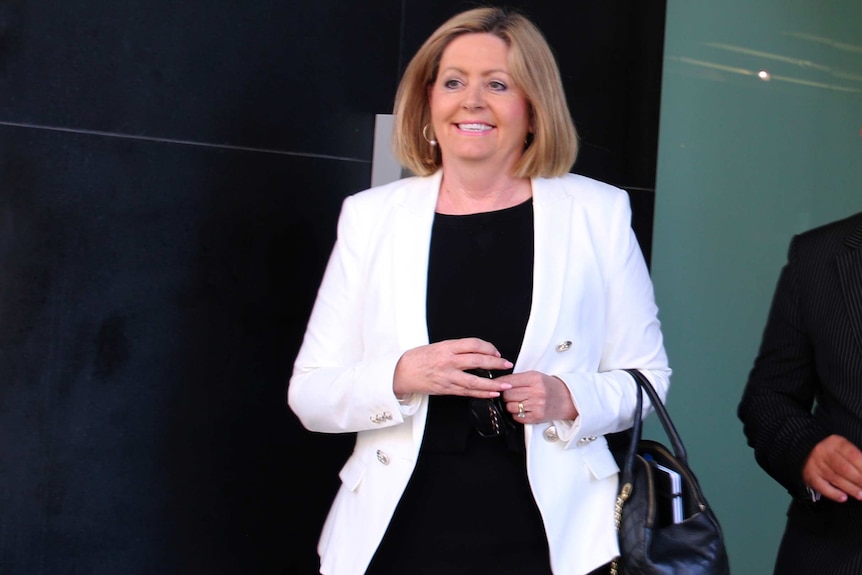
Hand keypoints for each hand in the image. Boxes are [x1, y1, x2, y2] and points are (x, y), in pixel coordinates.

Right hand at [393, 338, 512, 397]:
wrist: (401, 372)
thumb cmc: (418, 358)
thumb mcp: (437, 347)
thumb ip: (456, 349)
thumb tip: (477, 352)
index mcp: (447, 347)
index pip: (473, 344)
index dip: (488, 348)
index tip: (496, 352)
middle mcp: (448, 361)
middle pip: (477, 361)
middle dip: (496, 363)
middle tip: (507, 364)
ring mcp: (448, 377)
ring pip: (475, 381)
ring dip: (493, 383)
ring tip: (506, 384)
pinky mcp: (446, 389)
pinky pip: (467, 392)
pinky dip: (481, 393)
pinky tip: (492, 393)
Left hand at [499, 372, 577, 423]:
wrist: (567, 399)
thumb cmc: (549, 387)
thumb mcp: (536, 376)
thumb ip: (518, 378)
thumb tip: (499, 383)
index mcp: (534, 378)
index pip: (509, 381)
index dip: (500, 383)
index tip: (497, 385)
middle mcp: (536, 392)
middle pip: (507, 395)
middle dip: (506, 395)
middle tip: (510, 394)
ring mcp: (536, 405)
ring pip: (510, 407)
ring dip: (511, 405)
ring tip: (519, 401)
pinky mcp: (536, 417)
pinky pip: (517, 417)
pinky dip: (517, 414)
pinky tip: (523, 409)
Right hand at [802, 434, 861, 502]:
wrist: (805, 452)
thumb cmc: (832, 454)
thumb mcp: (844, 449)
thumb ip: (857, 459)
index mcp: (835, 443)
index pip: (853, 455)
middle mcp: (823, 452)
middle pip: (844, 468)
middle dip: (859, 480)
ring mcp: (815, 464)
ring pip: (835, 478)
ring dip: (850, 489)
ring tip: (861, 495)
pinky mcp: (810, 476)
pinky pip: (822, 487)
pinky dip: (833, 494)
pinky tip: (843, 498)